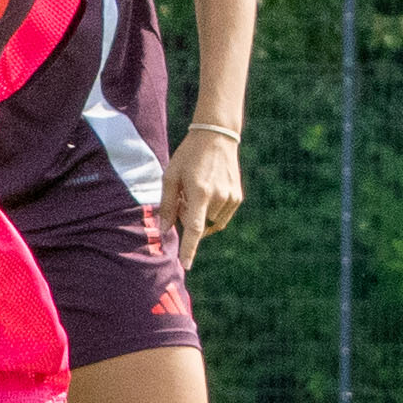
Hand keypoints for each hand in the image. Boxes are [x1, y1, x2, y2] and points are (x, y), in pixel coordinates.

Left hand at [164, 124, 244, 265]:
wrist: (216, 137)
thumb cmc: (188, 156)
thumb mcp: (171, 176)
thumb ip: (168, 204)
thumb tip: (165, 229)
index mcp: (200, 192)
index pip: (194, 227)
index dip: (190, 248)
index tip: (186, 265)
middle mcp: (218, 197)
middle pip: (198, 224)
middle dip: (187, 217)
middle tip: (183, 197)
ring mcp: (231, 197)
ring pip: (210, 221)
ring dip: (200, 214)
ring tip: (196, 191)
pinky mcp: (237, 197)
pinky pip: (221, 216)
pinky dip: (211, 211)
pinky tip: (207, 191)